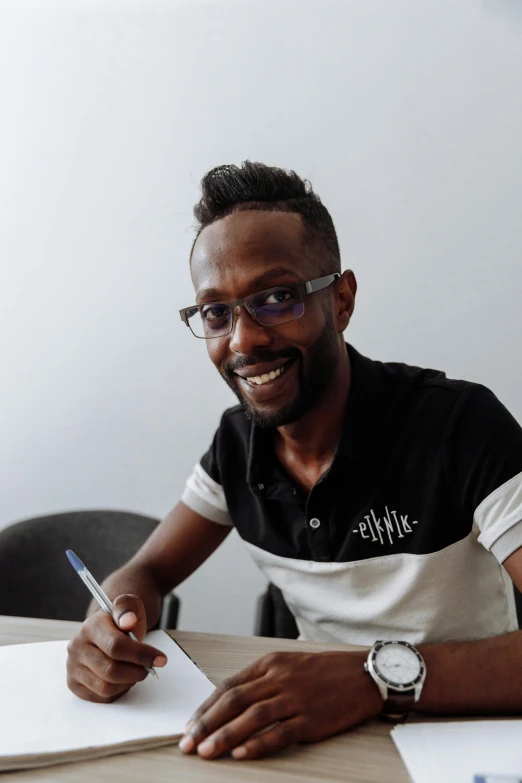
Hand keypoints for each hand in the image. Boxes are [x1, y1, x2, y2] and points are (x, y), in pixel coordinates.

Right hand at [66, 594, 167, 702]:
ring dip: (127, 683)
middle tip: (147, 668)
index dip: (141, 655)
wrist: (109, 627)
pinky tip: (123, 678)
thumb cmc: (123, 619)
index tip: (161, 659)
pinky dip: (118, 691)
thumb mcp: (130, 605)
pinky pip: (101, 697)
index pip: (116, 646)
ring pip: (106, 687)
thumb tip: (128, 621)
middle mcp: (77, 647)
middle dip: (136, 672)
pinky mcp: (75, 684)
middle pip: (111, 671)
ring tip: (135, 671)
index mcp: (91, 626)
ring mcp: (73, 667)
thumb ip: (128, 608)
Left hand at [179, 650, 381, 759]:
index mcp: (269, 664)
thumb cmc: (324, 671)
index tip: (190, 725)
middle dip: (206, 723)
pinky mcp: (311, 719)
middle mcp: (278, 679)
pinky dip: (258, 744)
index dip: (206, 707)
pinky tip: (241, 754)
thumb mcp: (288, 663)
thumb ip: (260, 679)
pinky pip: (279, 733)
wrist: (363, 674)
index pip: (228, 686)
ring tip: (206, 752)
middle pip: (234, 701)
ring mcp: (295, 699)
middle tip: (188, 743)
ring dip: (224, 736)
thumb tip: (229, 701)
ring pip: (251, 717)